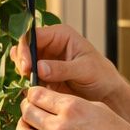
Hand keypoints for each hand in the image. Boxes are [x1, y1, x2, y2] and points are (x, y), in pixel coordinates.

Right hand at [9, 25, 123, 104]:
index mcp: (60, 35)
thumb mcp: (85, 70)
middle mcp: (50, 45)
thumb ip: (62, 68)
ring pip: (23, 61)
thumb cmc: (102, 76)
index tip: (27, 66)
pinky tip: (34, 91)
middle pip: (24, 47)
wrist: (107, 94)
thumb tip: (40, 67)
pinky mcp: (43, 76)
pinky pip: (28, 77)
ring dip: (23, 72)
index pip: (33, 35)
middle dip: (22, 60)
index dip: (26, 48)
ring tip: (32, 83)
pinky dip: (27, 83)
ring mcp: (45, 60)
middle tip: (27, 75)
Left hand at [17, 86, 129, 129]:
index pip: (38, 94)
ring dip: (23, 128)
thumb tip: (54, 101)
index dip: (32, 93)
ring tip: (26, 127)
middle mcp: (61, 128)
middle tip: (27, 109)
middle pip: (28, 113)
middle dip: (26, 108)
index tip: (33, 96)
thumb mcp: (101, 110)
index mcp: (73, 108)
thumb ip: (74, 104)